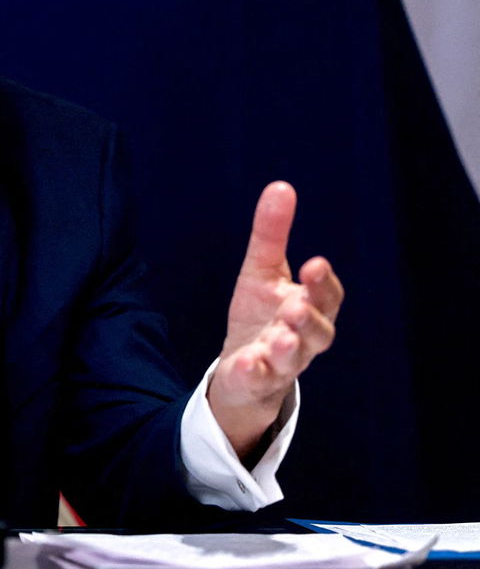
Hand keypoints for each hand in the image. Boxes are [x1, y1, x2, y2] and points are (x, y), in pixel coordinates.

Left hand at [208, 182, 342, 457]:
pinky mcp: (257, 381)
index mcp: (310, 308)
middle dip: (309, 319)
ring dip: (287, 347)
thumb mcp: (261, 271)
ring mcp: (281, 364)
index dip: (323, 283)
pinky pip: (258, 379)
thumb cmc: (261, 315)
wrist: (242, 369)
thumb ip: (272, 234)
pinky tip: (246, 362)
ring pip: (292, 359)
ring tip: (278, 337)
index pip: (327, 297)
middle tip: (295, 306)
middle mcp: (302, 339)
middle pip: (318, 332)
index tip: (314, 263)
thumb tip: (281, 186)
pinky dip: (254, 371)